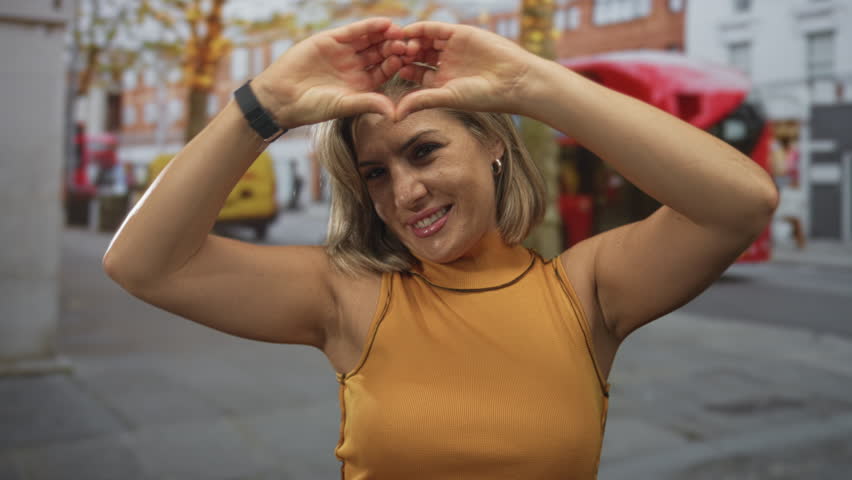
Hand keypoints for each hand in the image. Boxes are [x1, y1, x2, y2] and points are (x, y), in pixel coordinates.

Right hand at [253, 18, 406, 126]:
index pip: (385, 71)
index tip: (411, 61)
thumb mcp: (344, 105)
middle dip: (395, 47)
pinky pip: (354, 31)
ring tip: (400, 31)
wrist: (282, 97)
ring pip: (370, 40)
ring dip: (385, 35)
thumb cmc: (313, 107)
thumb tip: (394, 113)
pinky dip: (368, 26)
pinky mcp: (332, 39)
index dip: (397, 64)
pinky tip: (383, 23)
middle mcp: (356, 67)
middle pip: (381, 53)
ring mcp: (345, 52)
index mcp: (363, 84)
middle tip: (410, 43)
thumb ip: (368, 103)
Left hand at [395, 21, 540, 119]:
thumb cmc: (483, 96)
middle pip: (416, 56)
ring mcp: (451, 48)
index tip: (382, 72)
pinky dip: (422, 29)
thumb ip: (420, 101)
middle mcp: (444, 65)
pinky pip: (436, 29)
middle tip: (385, 54)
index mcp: (441, 83)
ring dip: (409, 41)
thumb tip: (394, 115)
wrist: (513, 80)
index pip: (413, 75)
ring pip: (423, 41)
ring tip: (396, 44)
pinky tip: (409, 31)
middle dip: (401, 54)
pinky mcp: (459, 33)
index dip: (399, 72)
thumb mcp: (447, 97)